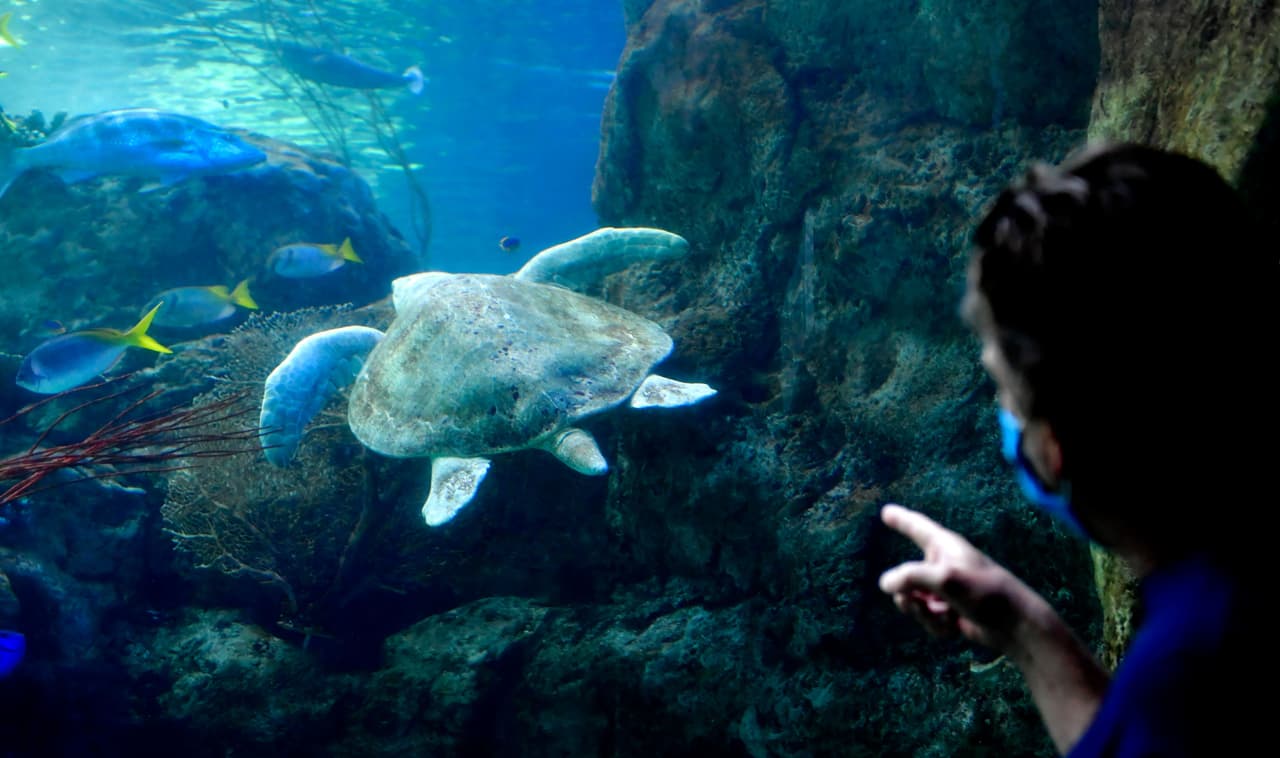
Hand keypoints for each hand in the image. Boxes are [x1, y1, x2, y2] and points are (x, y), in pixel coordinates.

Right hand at [878, 503, 1057, 657]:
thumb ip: (910, 577)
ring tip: (944, 616)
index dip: (900, 519)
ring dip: (923, 613)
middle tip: (915, 602)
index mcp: (944, 546)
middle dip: (908, 595)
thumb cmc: (986, 593)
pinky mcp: (949, 611)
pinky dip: (937, 625)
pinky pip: (927, 618)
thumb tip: (885, 584)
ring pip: (913, 601)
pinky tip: (954, 626)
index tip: (886, 512)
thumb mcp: (945, 579)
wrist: (1015, 626)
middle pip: (905, 576)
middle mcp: (942, 565)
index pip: (916, 527)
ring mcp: (944, 590)